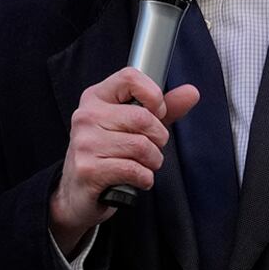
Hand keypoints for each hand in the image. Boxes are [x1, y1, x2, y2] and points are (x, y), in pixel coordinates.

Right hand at [48, 67, 198, 254]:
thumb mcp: (135, 126)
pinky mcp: (88, 170)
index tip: (158, 112)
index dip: (153, 95)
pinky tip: (136, 179)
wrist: (76, 192)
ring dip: (153, 161)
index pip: (130, 77)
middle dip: (159, 138)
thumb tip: (192, 92)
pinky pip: (134, 170)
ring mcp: (85, 143)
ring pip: (141, 146)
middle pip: (143, 118)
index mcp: (96, 98)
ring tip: (143, 165)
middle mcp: (86, 116)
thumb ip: (164, 109)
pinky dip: (144, 178)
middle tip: (151, 148)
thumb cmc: (108, 154)